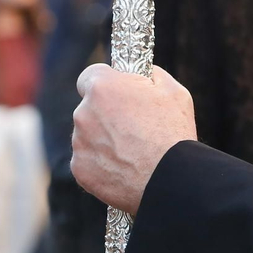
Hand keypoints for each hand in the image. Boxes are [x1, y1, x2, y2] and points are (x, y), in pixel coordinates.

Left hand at [71, 63, 195, 215]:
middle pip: (90, 108)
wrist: (169, 179)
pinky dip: (101, 163)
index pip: (89, 75)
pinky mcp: (79, 169)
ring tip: (131, 151)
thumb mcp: (172, 91)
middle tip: (131, 127)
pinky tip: (124, 168)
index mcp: (103, 88)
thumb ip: (151, 75)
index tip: (116, 93)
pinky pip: (88, 160)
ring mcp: (79, 143)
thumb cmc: (173, 133)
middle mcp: (83, 113)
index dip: (105, 82)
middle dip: (106, 114)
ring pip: (88, 135)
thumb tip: (145, 73)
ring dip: (103, 139)